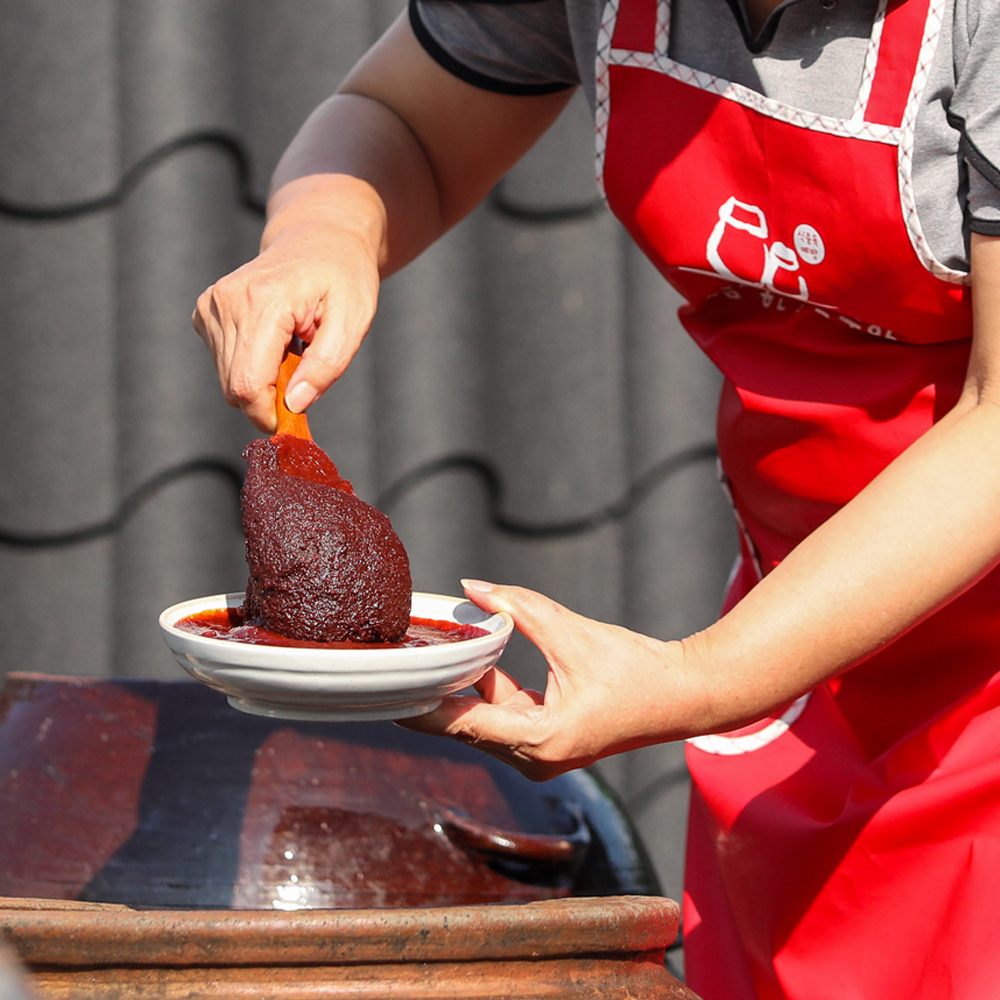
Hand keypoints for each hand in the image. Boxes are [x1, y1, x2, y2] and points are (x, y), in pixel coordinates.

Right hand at [192, 176, 383, 431]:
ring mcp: (211, 305)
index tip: (294, 419)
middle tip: (304, 378)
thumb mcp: (353, 321)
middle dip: (270, 398)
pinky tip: (275, 341)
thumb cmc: (343, 277)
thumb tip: (294, 405)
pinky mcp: (206, 311)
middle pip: (235, 387)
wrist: (319, 238)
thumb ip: (325, 366)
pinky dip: (252, 364)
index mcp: (263, 301)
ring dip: (263, 380)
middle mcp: (226, 301)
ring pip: (228, 380)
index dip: (269, 414)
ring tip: (292, 350)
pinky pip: (224, 363)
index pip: (247, 384)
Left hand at [400, 580, 696, 780]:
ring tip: (428, 653)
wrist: (683, 694)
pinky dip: (490, 688)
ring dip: (463, 687)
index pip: (463, 724)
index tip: (387, 691)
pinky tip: (472, 658)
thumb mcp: (571, 632)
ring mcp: (542, 753)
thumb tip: (474, 587)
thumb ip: (519, 608)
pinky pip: (505, 715)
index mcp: (540, 740)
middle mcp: (535, 758)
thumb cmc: (636, 669)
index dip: (421, 705)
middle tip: (398, 663)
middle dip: (435, 692)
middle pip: (467, 725)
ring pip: (485, 719)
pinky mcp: (549, 741)